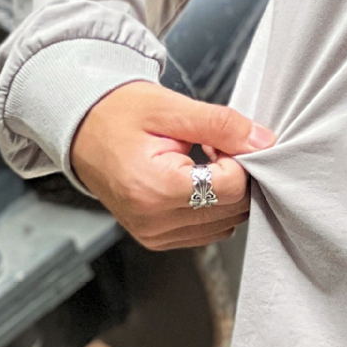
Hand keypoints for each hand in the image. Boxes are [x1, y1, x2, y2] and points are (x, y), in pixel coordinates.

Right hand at [68, 79, 277, 250]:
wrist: (82, 129)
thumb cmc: (119, 114)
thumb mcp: (172, 108)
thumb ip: (222, 125)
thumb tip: (263, 142)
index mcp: (155, 189)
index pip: (232, 187)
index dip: (241, 159)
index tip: (225, 138)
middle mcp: (153, 221)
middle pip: (233, 209)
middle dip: (237, 175)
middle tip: (216, 146)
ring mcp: (154, 235)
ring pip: (225, 224)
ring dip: (227, 192)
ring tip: (202, 161)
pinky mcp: (156, 238)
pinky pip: (206, 230)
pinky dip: (213, 205)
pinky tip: (196, 178)